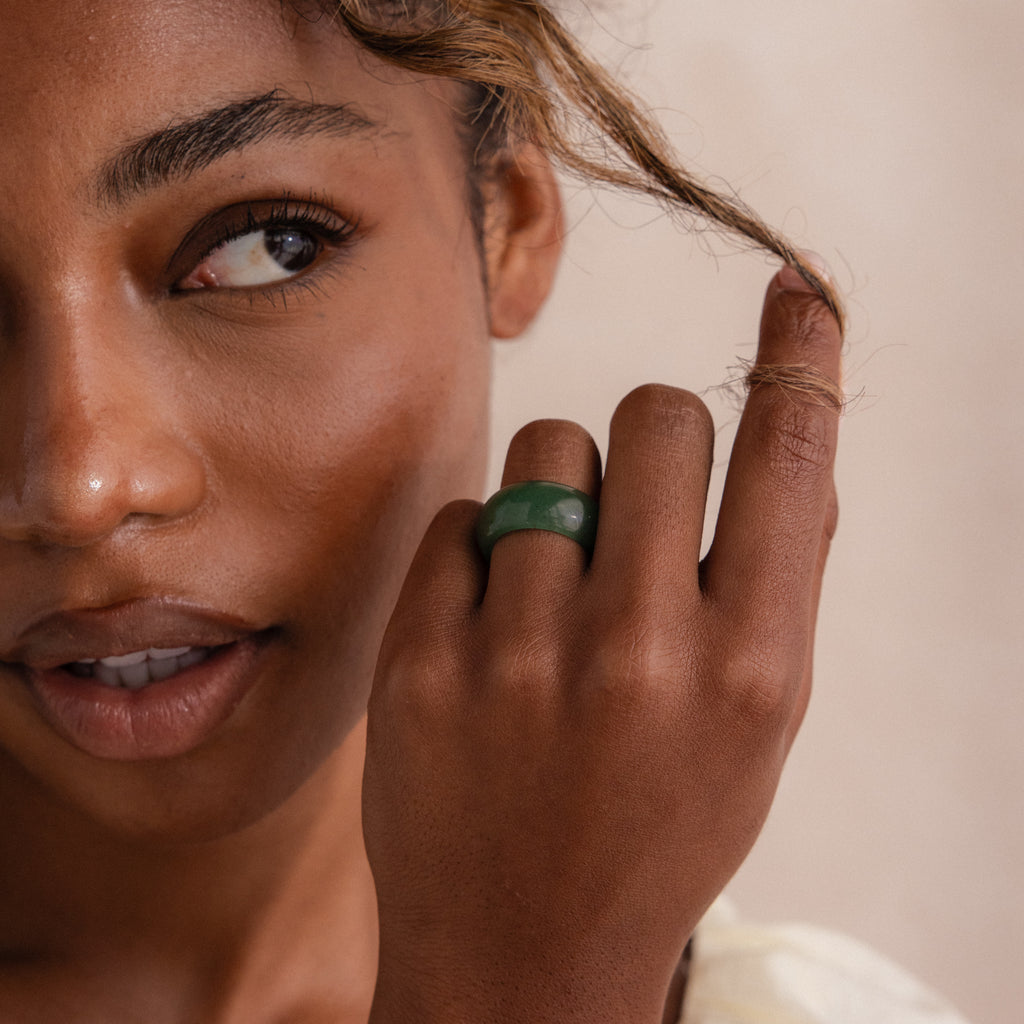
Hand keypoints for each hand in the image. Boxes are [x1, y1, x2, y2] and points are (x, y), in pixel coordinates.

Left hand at [363, 266, 841, 1023]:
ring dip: (561, 493)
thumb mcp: (755, 732)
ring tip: (557, 583)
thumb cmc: (656, 830)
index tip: (793, 290)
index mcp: (751, 668)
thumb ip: (779, 587)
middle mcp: (641, 650)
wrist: (523, 953)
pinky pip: (459, 518)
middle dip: (653, 440)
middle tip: (638, 506)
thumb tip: (791, 453)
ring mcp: (520, 654)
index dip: (800, 355)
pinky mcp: (421, 658)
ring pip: (546, 449)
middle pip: (653, 417)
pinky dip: (480, 554)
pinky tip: (490, 629)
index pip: (789, 461)